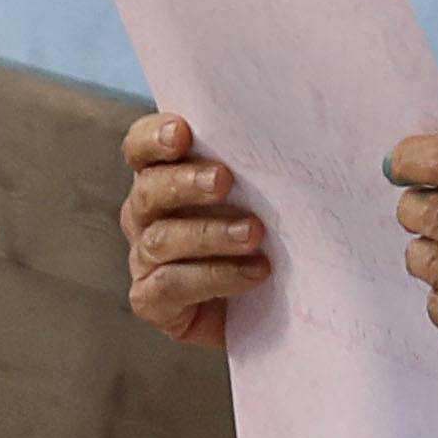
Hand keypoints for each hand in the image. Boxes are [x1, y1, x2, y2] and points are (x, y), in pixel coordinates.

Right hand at [120, 112, 265, 348]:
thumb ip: (259, 166)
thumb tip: (296, 126)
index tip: (182, 133)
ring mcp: (144, 259)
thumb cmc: (262, 240)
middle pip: (148, 190)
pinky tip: (254, 272)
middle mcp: (145, 216)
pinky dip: (215, 276)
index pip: (141, 149)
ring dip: (210, 233)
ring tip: (254, 233)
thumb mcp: (261, 196)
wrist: (265, 311)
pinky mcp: (151, 301)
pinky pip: (171, 285)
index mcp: (161, 178)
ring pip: (163, 239)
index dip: (154, 138)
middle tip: (223, 180)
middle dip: (185, 183)